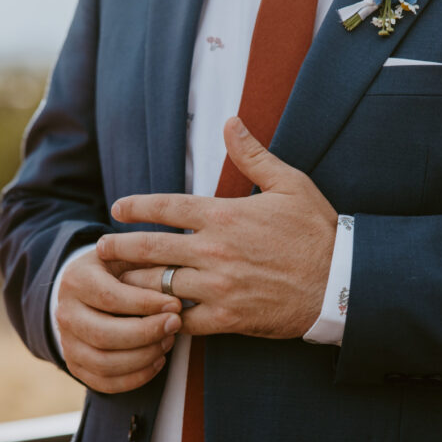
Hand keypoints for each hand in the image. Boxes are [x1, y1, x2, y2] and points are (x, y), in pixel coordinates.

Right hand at [55, 248, 182, 392]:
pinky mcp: (76, 365)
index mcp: (76, 280)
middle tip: (175, 325)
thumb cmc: (117, 271)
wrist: (88, 291)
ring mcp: (67, 343)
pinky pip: (105, 383)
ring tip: (168, 341)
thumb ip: (148, 261)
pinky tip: (158, 360)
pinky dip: (136, 377)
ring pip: (104, 363)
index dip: (145, 304)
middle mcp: (65, 313)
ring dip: (143, 357)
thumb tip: (177, 277)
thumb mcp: (128, 256)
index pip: (110, 297)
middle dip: (146, 333)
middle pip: (104, 335)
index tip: (175, 305)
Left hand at [97, 117, 337, 338]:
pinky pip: (183, 319)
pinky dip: (165, 318)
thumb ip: (253, 155)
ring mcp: (217, 285)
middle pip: (149, 248)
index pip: (165, 207)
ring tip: (116, 286)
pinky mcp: (227, 316)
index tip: (117, 208)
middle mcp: (213, 250)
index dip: (135, 207)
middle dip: (119, 249)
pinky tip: (153, 316)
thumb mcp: (290, 184)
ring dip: (133, 286)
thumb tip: (231, 121)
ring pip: (157, 287)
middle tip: (100, 251)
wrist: (341, 282)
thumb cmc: (317, 231)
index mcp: (224, 214)